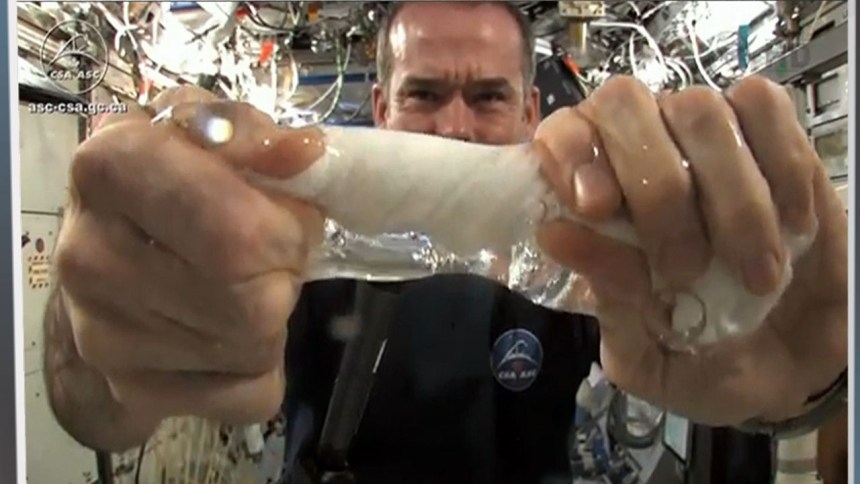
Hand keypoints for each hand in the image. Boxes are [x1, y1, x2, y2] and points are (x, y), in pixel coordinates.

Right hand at [55, 86, 323, 426]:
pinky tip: (233, 335)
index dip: (287, 226)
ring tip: (246, 287)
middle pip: (253, 298)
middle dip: (285, 273)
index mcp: (110, 169)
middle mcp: (92, 256)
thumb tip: (305, 154)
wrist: (101, 270)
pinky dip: (262, 368)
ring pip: (256, 347)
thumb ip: (252, 131)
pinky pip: (251, 395)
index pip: (238, 228)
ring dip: (275, 316)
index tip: (287, 216)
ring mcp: (106, 335)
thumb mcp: (198, 132)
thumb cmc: (162, 186)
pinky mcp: (134, 390)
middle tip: (274, 255)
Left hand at [535, 75, 846, 425]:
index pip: (560, 132)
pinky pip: (765, 108)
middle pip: (623, 104)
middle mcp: (639, 150)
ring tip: (754, 275)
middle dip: (653, 186)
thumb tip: (556, 234)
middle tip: (684, 269)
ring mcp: (704, 138)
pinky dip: (781, 167)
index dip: (569, 153)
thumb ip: (608, 301)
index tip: (594, 206)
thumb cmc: (704, 359)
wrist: (795, 367)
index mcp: (590, 197)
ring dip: (730, 197)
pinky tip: (792, 226)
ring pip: (699, 109)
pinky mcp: (771, 137)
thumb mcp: (646, 355)